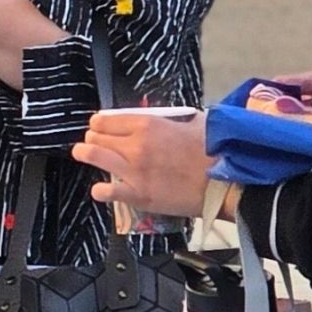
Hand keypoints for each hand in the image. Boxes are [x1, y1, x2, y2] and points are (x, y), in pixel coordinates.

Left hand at [74, 111, 211, 218]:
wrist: (228, 182)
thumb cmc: (215, 149)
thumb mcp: (194, 120)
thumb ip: (172, 117)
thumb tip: (164, 116)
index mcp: (148, 123)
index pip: (106, 119)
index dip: (100, 123)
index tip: (100, 127)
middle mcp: (136, 144)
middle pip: (97, 137)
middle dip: (93, 138)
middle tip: (94, 143)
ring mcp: (135, 171)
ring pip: (93, 157)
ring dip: (86, 154)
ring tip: (84, 155)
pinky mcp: (139, 195)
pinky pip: (106, 191)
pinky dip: (100, 190)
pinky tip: (101, 189)